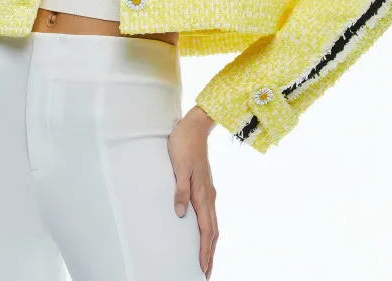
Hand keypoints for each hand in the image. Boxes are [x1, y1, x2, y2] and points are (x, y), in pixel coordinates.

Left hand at [168, 105, 218, 278]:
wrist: (194, 125)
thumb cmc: (184, 144)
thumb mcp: (179, 166)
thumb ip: (180, 190)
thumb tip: (180, 214)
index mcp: (202, 193)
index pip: (206, 230)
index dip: (205, 251)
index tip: (203, 268)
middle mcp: (208, 195)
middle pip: (212, 231)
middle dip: (210, 253)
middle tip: (206, 273)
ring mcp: (208, 190)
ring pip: (213, 223)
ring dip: (211, 243)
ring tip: (207, 259)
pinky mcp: (205, 185)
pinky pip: (210, 214)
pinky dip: (210, 229)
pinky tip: (205, 231)